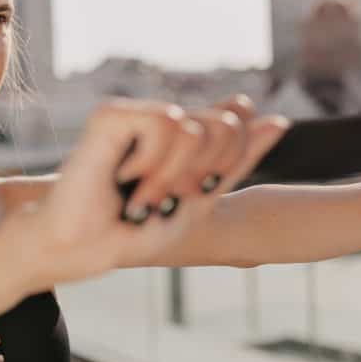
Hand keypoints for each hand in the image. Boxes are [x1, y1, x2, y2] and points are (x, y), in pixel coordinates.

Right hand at [31, 95, 288, 285]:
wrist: (81, 249)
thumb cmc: (132, 231)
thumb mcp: (200, 200)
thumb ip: (237, 160)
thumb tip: (280, 120)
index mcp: (181, 135)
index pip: (234, 121)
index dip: (227, 163)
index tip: (194, 194)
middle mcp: (161, 117)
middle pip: (224, 125)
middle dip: (203, 174)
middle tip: (165, 199)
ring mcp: (136, 112)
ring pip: (195, 126)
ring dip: (172, 175)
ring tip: (141, 195)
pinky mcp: (113, 114)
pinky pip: (166, 122)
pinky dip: (152, 162)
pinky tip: (122, 174)